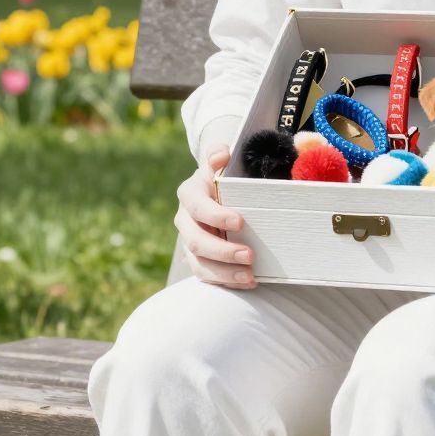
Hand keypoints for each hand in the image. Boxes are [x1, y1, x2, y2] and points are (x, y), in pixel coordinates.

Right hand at [174, 140, 254, 287]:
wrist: (217, 195)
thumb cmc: (222, 179)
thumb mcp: (219, 165)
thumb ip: (218, 158)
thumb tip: (222, 153)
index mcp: (189, 194)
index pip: (198, 207)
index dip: (216, 216)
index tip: (241, 222)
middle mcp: (184, 220)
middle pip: (196, 241)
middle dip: (223, 251)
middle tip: (249, 256)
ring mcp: (189, 242)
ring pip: (199, 263)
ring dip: (224, 272)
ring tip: (249, 276)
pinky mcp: (197, 259)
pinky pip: (206, 275)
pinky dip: (226, 281)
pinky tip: (247, 282)